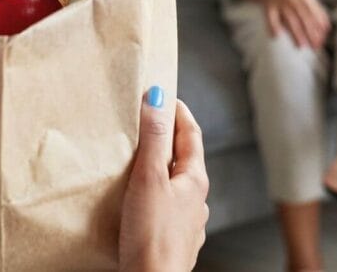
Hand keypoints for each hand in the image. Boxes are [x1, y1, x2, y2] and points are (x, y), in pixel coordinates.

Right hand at [119, 89, 209, 271]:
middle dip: (167, 140)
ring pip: (176, 186)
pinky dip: (155, 195)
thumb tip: (158, 98)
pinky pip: (166, 209)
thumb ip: (153, 138)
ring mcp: (187, 223)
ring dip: (161, 170)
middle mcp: (196, 201)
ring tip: (140, 162)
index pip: (191, 135)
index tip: (165, 96)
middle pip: (185, 160)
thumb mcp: (149, 178)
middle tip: (148, 122)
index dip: (178, 112)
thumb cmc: (151, 235)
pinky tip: (141, 202)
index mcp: (195, 181)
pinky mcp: (173, 241)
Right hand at [235, 0, 329, 47]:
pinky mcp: (268, 7)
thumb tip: (327, 29)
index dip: (319, 26)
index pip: (314, 13)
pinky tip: (276, 36)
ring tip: (301, 46)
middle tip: (315, 46)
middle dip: (310, 32)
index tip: (323, 39)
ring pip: (289, 19)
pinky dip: (273, 26)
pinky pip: (270, 18)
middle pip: (303, 17)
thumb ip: (317, 11)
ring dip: (295, 33)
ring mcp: (280, 3)